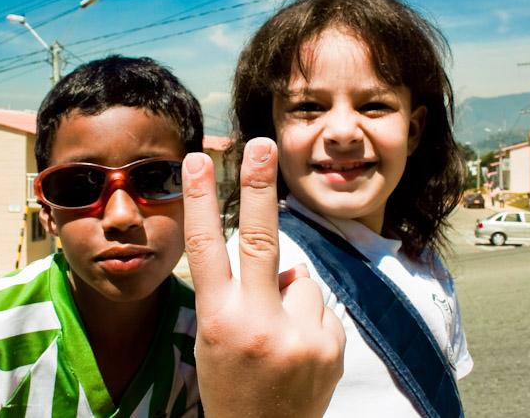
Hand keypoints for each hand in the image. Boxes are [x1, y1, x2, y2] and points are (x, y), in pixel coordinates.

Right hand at [182, 137, 344, 416]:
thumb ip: (240, 295)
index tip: (197, 160)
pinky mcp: (332, 347)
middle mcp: (259, 326)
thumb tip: (286, 263)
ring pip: (303, 281)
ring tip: (281, 343)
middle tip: (262, 143)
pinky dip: (312, 321)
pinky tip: (300, 354)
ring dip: (293, 298)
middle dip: (258, 187)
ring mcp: (299, 337)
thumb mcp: (215, 341)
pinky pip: (322, 309)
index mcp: (219, 322)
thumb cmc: (232, 386)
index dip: (198, 201)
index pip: (204, 249)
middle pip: (260, 240)